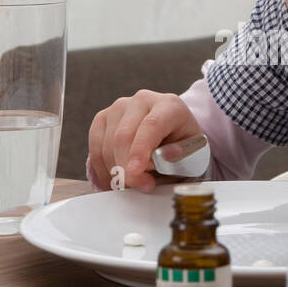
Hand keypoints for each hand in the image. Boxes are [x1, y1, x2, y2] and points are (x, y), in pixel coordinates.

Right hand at [87, 90, 203, 191]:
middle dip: (127, 168)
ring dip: (115, 171)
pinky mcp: (103, 118)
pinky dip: (102, 168)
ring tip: (131, 183)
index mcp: (168, 105)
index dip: (140, 149)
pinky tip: (114, 179)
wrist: (170, 130)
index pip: (151, 125)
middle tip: (139, 186)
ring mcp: (119, 107)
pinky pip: (95, 147)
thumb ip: (179, 156)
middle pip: (124, 136)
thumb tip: (164, 156)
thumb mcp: (192, 151)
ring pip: (106, 144)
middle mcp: (142, 101)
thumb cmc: (180, 141)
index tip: (135, 171)